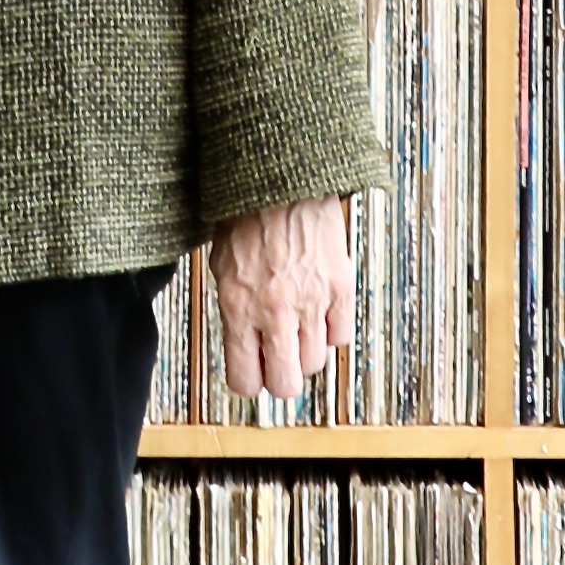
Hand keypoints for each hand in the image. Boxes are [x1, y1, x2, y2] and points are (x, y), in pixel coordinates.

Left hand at [209, 198, 353, 401]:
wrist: (283, 179)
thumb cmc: (247, 216)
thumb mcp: (222, 266)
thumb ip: (233, 311)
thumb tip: (245, 348)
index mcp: (238, 306)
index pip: (244, 379)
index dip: (247, 381)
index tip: (250, 373)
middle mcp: (275, 310)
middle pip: (286, 385)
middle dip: (280, 379)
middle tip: (277, 362)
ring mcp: (311, 301)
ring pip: (315, 363)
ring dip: (304, 353)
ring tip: (296, 331)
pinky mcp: (340, 287)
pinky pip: (342, 336)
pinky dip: (331, 332)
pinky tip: (319, 315)